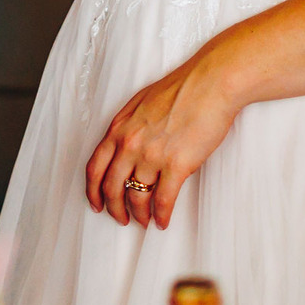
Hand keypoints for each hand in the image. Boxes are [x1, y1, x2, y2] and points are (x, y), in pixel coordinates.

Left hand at [83, 51, 240, 228]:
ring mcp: (152, 155)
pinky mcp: (177, 165)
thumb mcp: (142, 102)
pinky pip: (163, 200)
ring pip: (136, 197)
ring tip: (144, 221)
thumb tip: (126, 146)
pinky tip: (163, 221)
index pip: (96, 167)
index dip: (93, 191)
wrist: (211, 83)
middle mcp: (130, 143)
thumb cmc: (182, 88)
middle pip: (112, 187)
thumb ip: (129, 126)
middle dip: (114, 208)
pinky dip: (161, 215)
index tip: (97, 203)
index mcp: (120, 127)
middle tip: (121, 218)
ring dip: (139, 215)